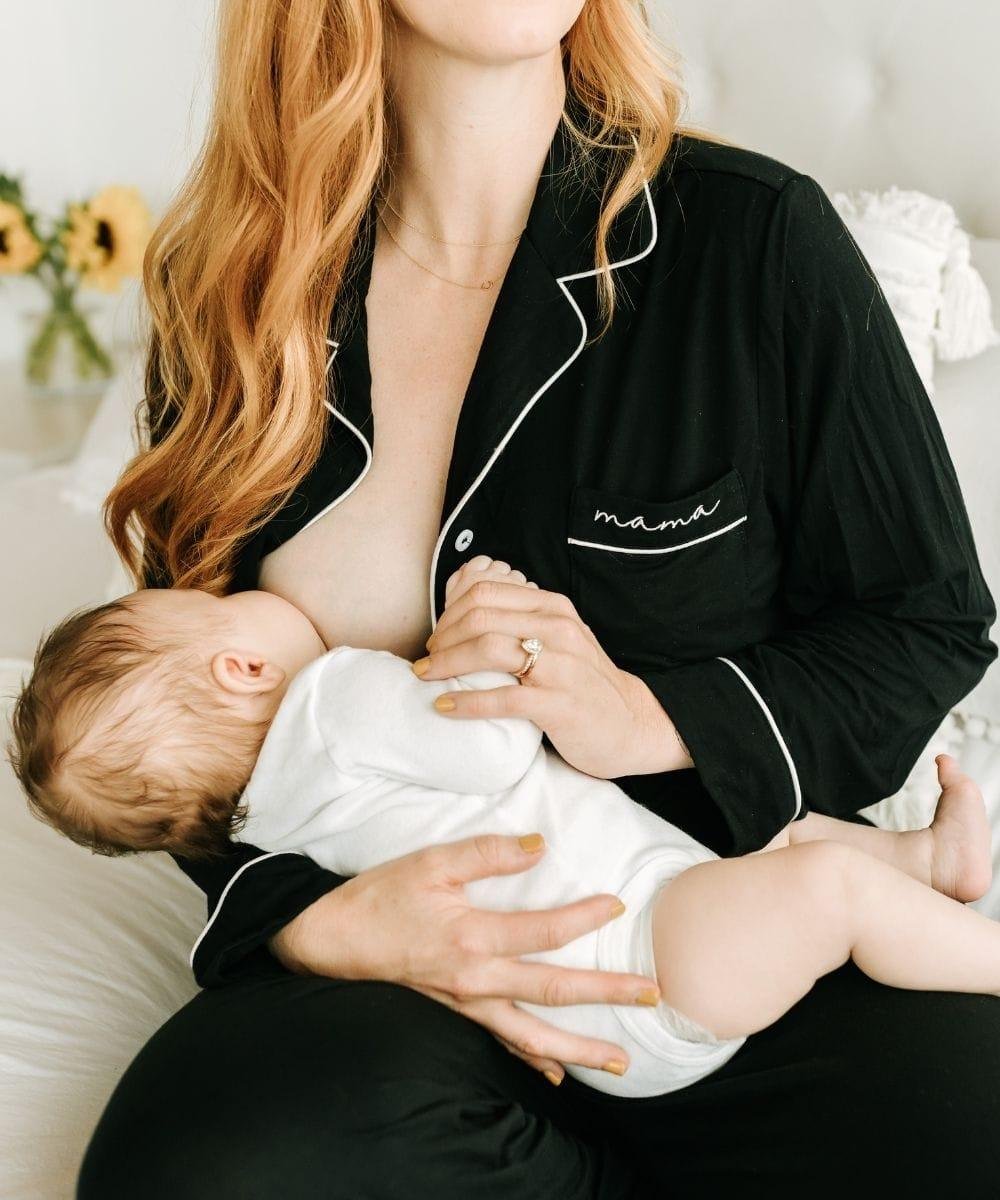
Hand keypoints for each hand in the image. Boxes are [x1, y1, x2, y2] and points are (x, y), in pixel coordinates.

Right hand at [268, 832, 661, 1084]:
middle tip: (651, 994)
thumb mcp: (430, 862)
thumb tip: (539, 845)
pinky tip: (555, 1074)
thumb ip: (487, 852)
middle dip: (607, 993)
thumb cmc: (380, 897)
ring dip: (580, 1048)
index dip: (584, 917)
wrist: (330, 941)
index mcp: (472, 937)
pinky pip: (500, 1044)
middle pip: (554, 991)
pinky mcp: (454, 1016)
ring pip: (533, 1034)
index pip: (544, 931)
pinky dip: (530, 1060)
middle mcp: (476, 980)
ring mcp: (466, 1005)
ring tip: (620, 1061)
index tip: (617, 906)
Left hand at [414, 558, 692, 777]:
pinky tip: (445, 708)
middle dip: (442, 638)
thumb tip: (463, 606)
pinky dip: (465, 702)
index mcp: (553, 607)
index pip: (484, 593)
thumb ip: (519, 620)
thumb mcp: (557, 639)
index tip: (436, 638)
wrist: (632, 724)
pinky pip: (502, 697)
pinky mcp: (559, 704)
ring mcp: (561, 666)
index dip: (449, 614)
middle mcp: (558, 629)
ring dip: (445, 664)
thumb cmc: (582, 683)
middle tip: (426, 661)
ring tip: (427, 678)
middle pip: (479, 617)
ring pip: (487, 650)